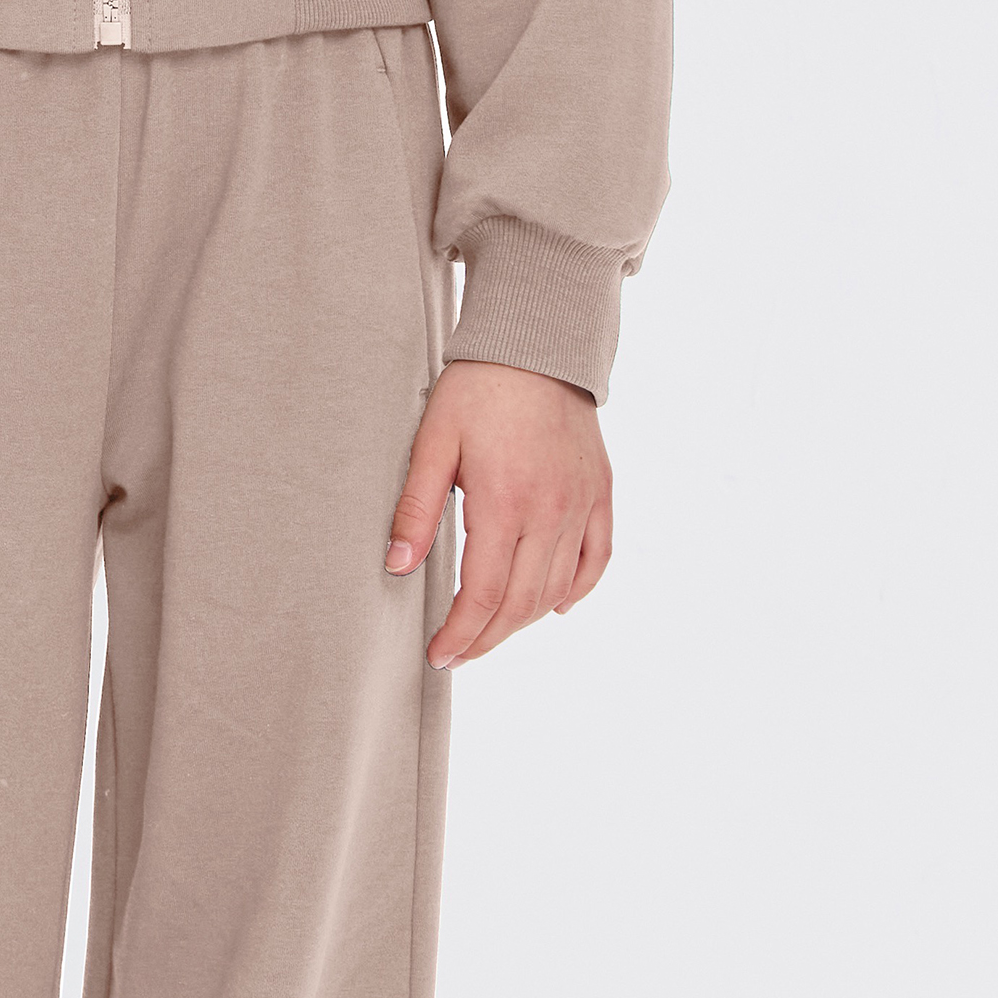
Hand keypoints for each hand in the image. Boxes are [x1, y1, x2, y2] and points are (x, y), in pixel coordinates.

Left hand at [387, 359, 612, 667]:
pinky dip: (576, 591)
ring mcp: (581, 505)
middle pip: (521, 604)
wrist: (536, 343)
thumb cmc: (478, 388)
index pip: (482, 595)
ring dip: (523, 621)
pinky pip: (597, 559)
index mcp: (504, 502)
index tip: (439, 655)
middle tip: (458, 653)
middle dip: (486, 639)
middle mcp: (551, 512)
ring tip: (491, 632)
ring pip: (557, 589)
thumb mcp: (433, 442)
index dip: (460, 634)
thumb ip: (416, 509)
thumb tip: (396, 566)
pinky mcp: (600, 493)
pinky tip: (554, 607)